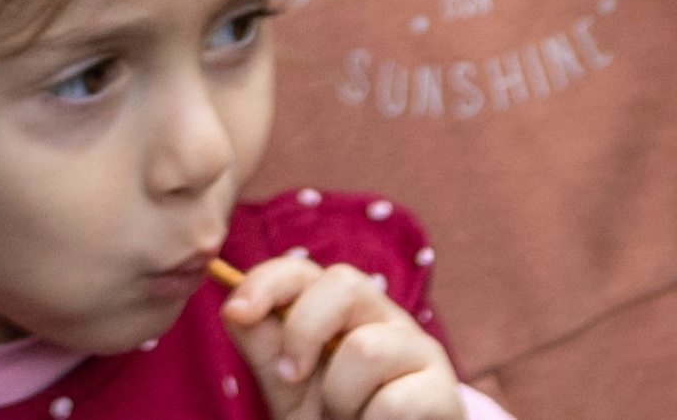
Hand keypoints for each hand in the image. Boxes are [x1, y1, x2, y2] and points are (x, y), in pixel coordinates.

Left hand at [225, 255, 469, 419]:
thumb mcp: (289, 393)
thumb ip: (267, 353)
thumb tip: (234, 309)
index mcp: (340, 313)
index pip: (304, 272)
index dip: (267, 281)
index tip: (237, 311)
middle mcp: (382, 318)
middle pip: (345, 284)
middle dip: (304, 332)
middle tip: (292, 380)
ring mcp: (417, 350)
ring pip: (364, 349)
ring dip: (340, 397)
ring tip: (349, 417)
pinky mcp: (442, 391)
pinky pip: (393, 402)